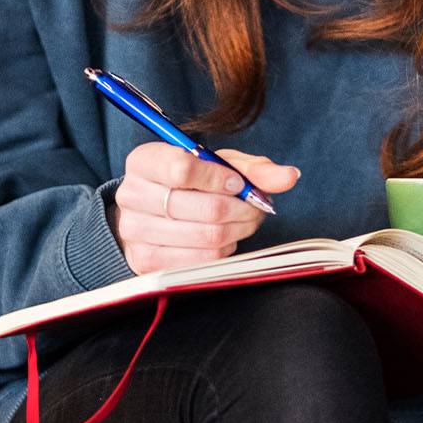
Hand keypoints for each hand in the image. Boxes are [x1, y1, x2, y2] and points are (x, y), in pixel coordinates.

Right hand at [110, 143, 300, 276]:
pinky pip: (201, 260)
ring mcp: (136, 231)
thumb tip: (290, 176)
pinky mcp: (146, 262)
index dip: (220, 178)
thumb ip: (252, 168)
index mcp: (144, 161)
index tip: (238, 183)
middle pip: (203, 207)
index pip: (183, 169)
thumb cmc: (189, 182)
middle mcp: (132, 195)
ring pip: (206, 236)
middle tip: (255, 206)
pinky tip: (225, 238)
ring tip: (245, 220)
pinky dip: (224, 249)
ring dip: (238, 229)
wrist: (152, 213)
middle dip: (241, 208)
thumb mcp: (216, 165)